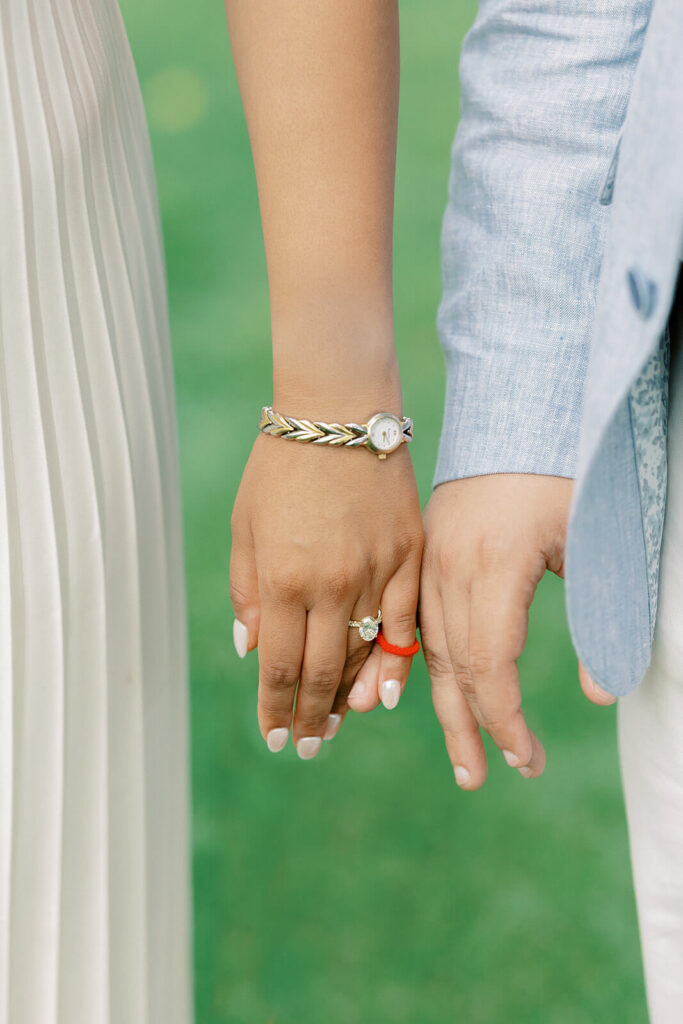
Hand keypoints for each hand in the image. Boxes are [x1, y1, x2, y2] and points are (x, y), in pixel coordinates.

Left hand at [230, 431, 422, 757]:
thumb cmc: (280, 466)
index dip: (276, 709)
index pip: (278, 667)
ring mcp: (377, 571)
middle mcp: (331, 585)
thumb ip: (247, 592)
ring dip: (348, 696)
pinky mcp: (410, 556)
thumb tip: (251, 650)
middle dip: (309, 716)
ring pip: (364, 654)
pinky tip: (386, 692)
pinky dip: (395, 662)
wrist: (339, 411)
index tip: (275, 737)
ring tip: (338, 723)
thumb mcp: (245, 526)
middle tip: (306, 745)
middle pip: (320, 671)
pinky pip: (406, 623)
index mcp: (282, 580)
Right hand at [420, 474, 614, 789]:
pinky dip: (418, 665)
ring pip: (429, 649)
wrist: (515, 412)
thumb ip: (603, 617)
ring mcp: (428, 559)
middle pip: (453, 667)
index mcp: (492, 565)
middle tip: (482, 780)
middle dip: (470, 729)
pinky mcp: (424, 554)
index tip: (528, 762)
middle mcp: (448, 567)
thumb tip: (602, 695)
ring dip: (444, 706)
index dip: (506, 720)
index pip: (489, 665)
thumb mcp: (595, 541)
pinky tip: (422, 694)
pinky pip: (412, 622)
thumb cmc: (564, 473)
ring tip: (462, 757)